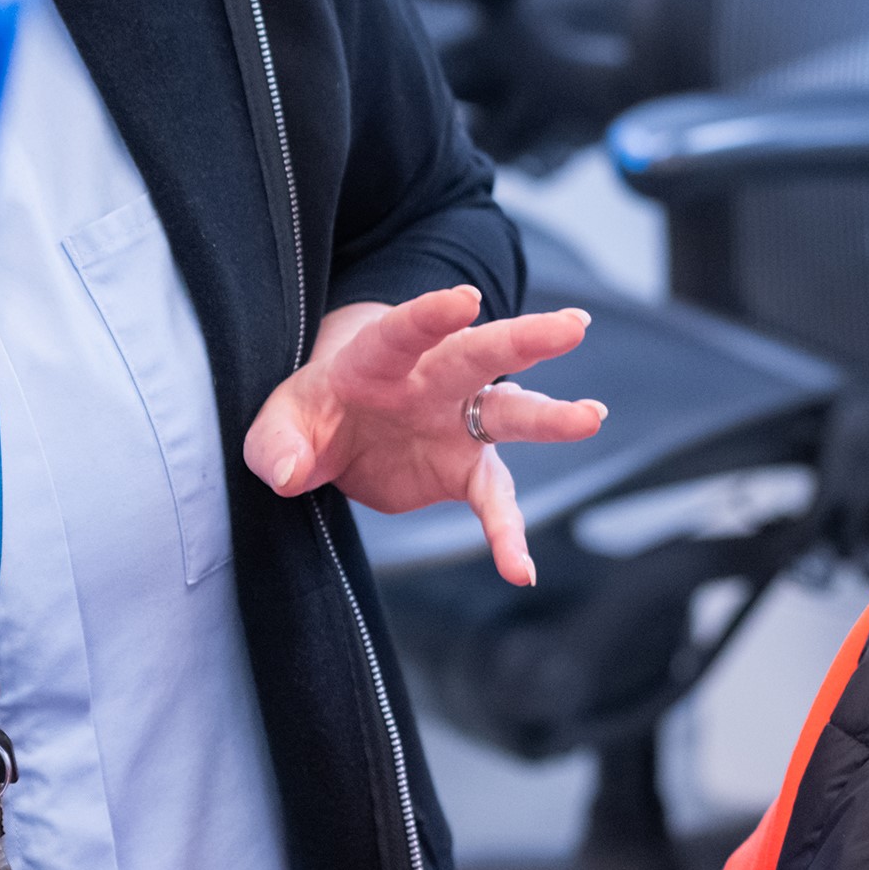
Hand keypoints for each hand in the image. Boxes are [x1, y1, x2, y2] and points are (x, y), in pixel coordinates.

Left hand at [243, 287, 606, 586]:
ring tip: (592, 415)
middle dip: (526, 339)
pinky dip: (507, 534)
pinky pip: (494, 500)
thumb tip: (289, 474)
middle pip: (482, 354)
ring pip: (510, 412)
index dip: (433, 314)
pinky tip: (522, 571)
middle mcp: (431, 382)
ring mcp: (457, 422)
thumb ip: (276, 445)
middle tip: (573, 327)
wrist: (339, 427)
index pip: (406, 331)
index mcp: (379, 360)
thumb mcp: (277, 423)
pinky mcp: (465, 469)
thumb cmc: (311, 412)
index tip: (467, 298)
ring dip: (550, 416)